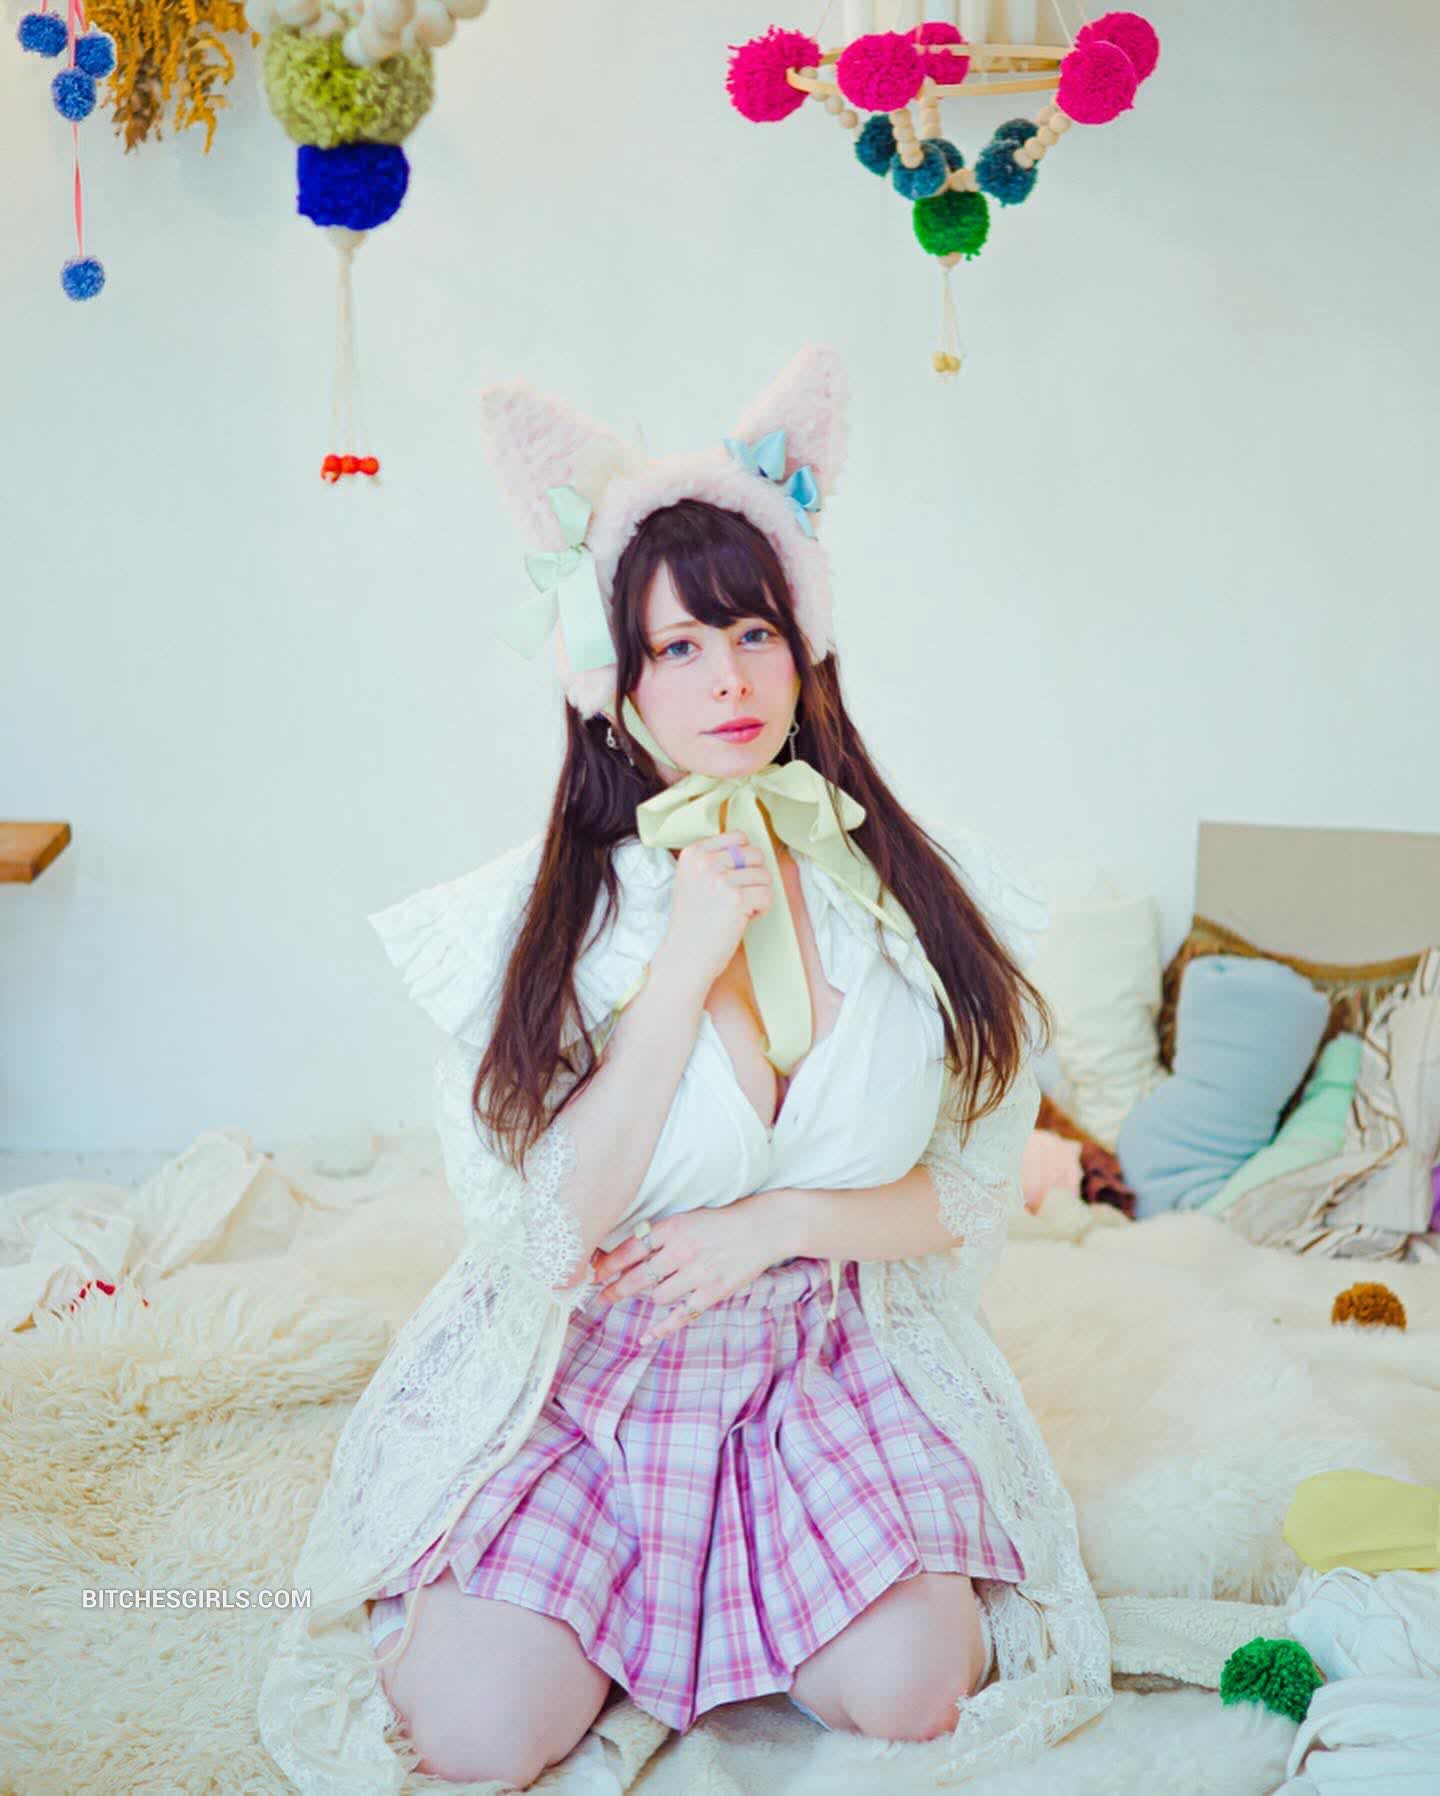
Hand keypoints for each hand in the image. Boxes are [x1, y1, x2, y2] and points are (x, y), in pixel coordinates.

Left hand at [588, 1196, 794, 1344]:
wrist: (760, 1229)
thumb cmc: (719, 1223)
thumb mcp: (686, 1219)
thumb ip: (659, 1236)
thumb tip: (626, 1254)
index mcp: (672, 1228)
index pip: (630, 1249)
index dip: (608, 1265)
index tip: (593, 1274)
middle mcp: (682, 1251)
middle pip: (637, 1277)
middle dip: (615, 1289)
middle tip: (601, 1297)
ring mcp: (697, 1273)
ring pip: (658, 1296)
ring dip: (652, 1297)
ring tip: (654, 1292)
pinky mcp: (712, 1293)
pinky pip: (680, 1315)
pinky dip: (661, 1329)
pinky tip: (646, 1337)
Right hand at [662, 829, 771, 987]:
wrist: (686, 954)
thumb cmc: (694, 920)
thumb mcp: (692, 879)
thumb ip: (714, 859)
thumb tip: (749, 845)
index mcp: (692, 853)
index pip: (739, 836)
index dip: (744, 859)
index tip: (732, 878)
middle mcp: (704, 863)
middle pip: (755, 854)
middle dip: (754, 877)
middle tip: (737, 897)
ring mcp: (720, 880)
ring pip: (765, 875)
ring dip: (758, 894)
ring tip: (739, 909)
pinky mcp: (736, 899)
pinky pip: (767, 894)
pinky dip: (762, 909)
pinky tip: (744, 918)